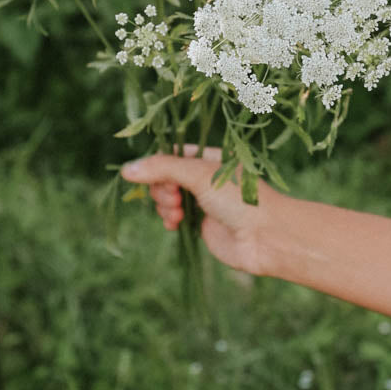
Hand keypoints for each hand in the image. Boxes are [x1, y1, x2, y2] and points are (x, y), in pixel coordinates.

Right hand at [121, 146, 276, 276]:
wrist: (264, 236)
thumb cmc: (238, 198)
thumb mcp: (199, 174)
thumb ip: (162, 169)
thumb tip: (126, 170)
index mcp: (209, 156)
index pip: (172, 153)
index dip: (158, 163)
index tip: (154, 173)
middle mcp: (205, 176)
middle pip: (165, 176)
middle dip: (162, 187)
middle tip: (174, 198)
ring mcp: (202, 200)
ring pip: (166, 197)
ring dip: (164, 205)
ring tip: (176, 213)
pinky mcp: (200, 223)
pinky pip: (173, 217)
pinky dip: (168, 219)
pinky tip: (174, 224)